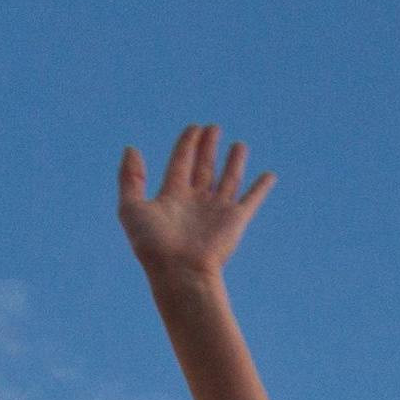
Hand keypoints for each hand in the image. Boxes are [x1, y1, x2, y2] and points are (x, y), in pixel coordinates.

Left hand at [119, 126, 272, 295]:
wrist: (179, 271)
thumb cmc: (152, 244)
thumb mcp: (131, 207)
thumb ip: (130, 177)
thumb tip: (132, 148)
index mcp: (172, 197)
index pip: (180, 163)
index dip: (186, 144)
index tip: (194, 128)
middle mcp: (195, 201)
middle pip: (204, 167)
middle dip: (208, 147)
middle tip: (214, 128)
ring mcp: (216, 211)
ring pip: (228, 179)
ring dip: (234, 162)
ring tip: (240, 145)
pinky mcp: (235, 220)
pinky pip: (251, 200)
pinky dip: (261, 188)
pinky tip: (269, 175)